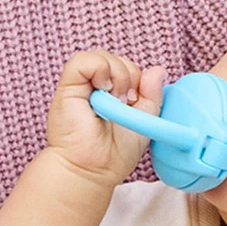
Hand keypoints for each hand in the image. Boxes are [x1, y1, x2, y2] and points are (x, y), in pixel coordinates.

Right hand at [45, 50, 164, 185]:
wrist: (93, 169)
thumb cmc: (115, 152)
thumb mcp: (145, 120)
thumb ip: (152, 94)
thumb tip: (158, 69)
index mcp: (113, 92)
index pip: (129, 67)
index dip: (138, 79)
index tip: (135, 102)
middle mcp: (96, 86)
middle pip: (117, 58)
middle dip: (130, 76)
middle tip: (126, 102)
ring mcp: (82, 85)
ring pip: (102, 55)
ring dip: (117, 74)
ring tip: (114, 100)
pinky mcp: (68, 86)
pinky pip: (82, 60)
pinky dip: (98, 69)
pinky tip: (103, 89)